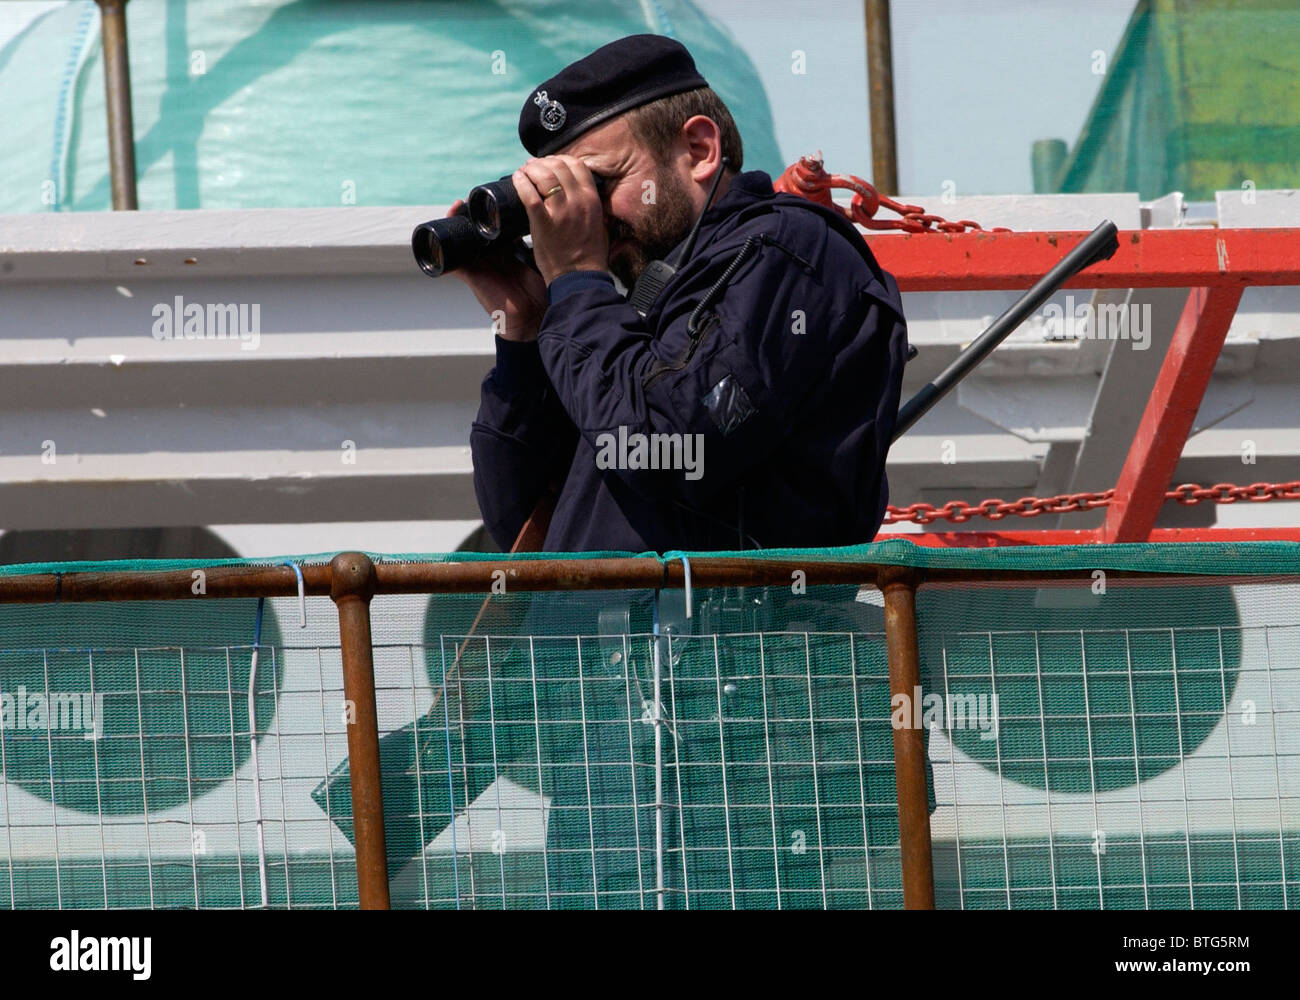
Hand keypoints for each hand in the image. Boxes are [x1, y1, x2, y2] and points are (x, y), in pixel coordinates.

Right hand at [444, 199, 546, 341]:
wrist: (534, 317)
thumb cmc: (541, 291)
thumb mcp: (540, 260)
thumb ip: (540, 244)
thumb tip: (549, 221)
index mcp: (506, 250)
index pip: (495, 224)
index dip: (493, 208)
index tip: (496, 192)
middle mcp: (490, 255)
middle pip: (475, 228)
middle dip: (473, 211)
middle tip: (473, 195)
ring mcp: (478, 265)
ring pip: (461, 240)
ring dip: (456, 223)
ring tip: (458, 205)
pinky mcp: (470, 277)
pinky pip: (450, 261)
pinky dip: (442, 249)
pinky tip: (439, 235)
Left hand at [513, 156, 609, 285]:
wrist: (580, 278)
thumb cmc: (589, 255)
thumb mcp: (599, 224)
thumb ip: (590, 206)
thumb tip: (580, 193)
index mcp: (592, 200)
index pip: (577, 165)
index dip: (561, 160)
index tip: (551, 164)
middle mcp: (578, 202)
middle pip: (559, 166)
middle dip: (543, 162)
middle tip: (533, 166)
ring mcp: (560, 212)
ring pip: (544, 175)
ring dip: (531, 169)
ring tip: (524, 172)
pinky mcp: (543, 223)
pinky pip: (529, 195)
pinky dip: (521, 183)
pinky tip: (516, 179)